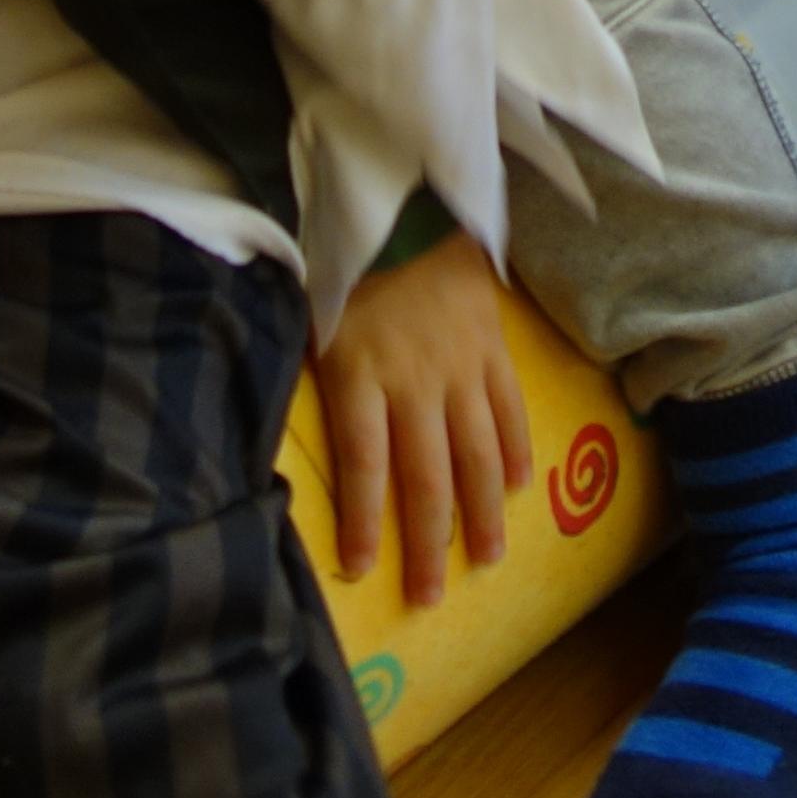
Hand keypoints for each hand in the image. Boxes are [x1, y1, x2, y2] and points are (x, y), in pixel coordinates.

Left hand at [310, 233, 531, 605]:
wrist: (407, 199)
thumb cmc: (347, 265)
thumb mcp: (311, 319)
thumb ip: (311, 378)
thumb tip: (279, 437)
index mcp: (359, 373)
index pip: (362, 464)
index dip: (362, 522)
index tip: (361, 571)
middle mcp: (413, 381)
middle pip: (423, 477)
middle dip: (427, 544)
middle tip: (430, 597)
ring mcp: (460, 366)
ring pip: (476, 455)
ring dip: (482, 513)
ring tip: (486, 559)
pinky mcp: (494, 347)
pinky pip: (509, 409)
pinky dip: (516, 452)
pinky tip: (517, 488)